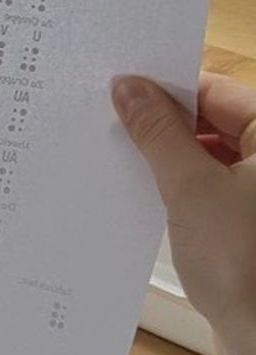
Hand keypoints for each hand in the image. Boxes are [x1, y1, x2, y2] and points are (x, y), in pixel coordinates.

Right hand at [113, 71, 255, 354]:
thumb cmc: (245, 265)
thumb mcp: (189, 186)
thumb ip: (157, 132)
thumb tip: (130, 89)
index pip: (216, 91)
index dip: (165, 90)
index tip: (119, 91)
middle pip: (215, 120)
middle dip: (163, 125)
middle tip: (113, 128)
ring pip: (211, 154)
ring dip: (170, 158)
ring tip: (127, 165)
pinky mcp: (252, 220)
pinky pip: (213, 185)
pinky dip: (182, 186)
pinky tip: (151, 196)